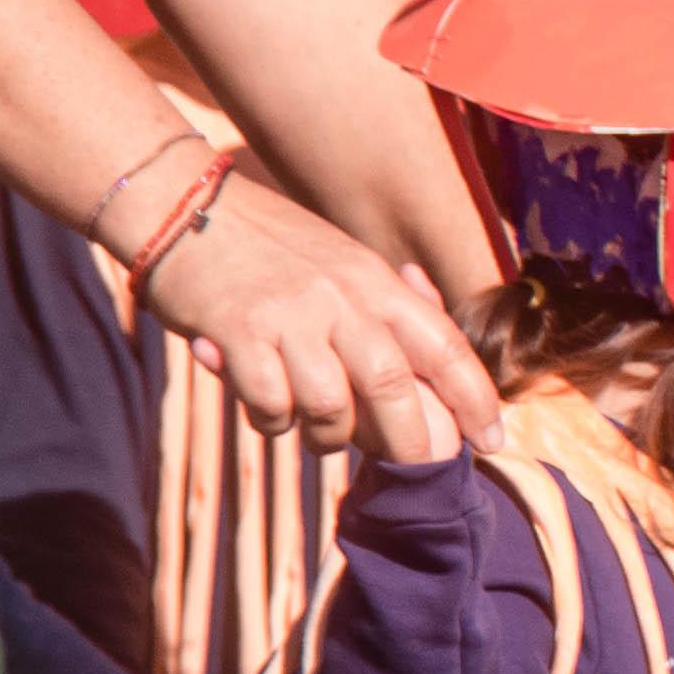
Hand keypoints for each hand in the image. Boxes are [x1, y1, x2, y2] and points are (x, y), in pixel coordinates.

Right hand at [143, 194, 496, 464]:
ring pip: (331, 407)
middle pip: (394, 387)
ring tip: (320, 433)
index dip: (475, 398)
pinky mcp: (236, 334)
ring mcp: (288, 316)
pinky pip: (271, 405)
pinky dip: (274, 422)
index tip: (492, 441)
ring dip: (330, 437)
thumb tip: (434, 369)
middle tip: (414, 468)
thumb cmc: (269, 245)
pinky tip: (267, 409)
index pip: (444, 344)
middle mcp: (340, 297)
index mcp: (375, 280)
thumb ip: (384, 310)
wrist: (181, 205)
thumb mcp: (342, 262)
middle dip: (413, 442)